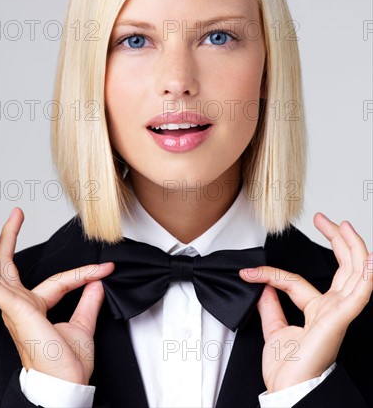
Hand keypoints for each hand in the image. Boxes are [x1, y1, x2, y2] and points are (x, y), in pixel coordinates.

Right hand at [0, 207, 114, 384]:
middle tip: (14, 215)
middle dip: (8, 238)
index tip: (106, 268)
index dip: (85, 273)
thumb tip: (97, 281)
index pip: (58, 280)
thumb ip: (88, 301)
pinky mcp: (15, 310)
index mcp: (35, 308)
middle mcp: (20, 305)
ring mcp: (14, 307)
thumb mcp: (82, 326)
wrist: (63, 386)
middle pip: (8, 266)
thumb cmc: (66, 365)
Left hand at [239, 212, 372, 392]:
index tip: (250, 272)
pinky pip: (360, 292)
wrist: (287, 391)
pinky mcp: (341, 318)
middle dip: (337, 240)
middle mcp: (333, 309)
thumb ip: (271, 306)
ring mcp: (339, 313)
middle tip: (325, 220)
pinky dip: (366, 272)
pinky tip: (366, 257)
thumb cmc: (287, 370)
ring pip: (355, 272)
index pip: (298, 281)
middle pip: (343, 268)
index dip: (273, 273)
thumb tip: (264, 284)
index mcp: (319, 312)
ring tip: (342, 225)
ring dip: (351, 246)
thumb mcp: (274, 330)